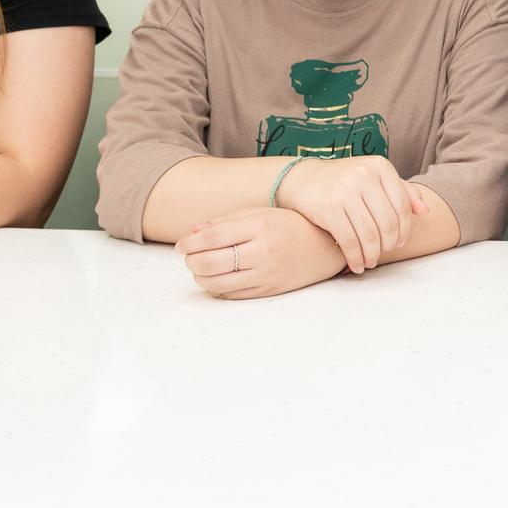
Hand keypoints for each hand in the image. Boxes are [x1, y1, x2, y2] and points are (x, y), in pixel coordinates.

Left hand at [176, 205, 353, 298]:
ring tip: (198, 267)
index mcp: (260, 226)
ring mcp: (265, 274)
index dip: (190, 243)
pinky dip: (216, 288)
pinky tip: (214, 279)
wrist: (326, 247)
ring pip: (217, 282)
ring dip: (200, 276)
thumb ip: (227, 221)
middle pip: (210, 262)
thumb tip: (194, 232)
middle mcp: (262, 252)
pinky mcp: (268, 291)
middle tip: (187, 256)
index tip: (182, 244)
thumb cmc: (291, 225)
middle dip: (191, 261)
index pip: (212, 237)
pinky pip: (232, 294)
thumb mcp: (261, 213)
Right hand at [273, 156, 426, 273]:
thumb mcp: (374, 177)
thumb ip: (402, 191)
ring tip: (370, 262)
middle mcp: (364, 176)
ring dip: (372, 255)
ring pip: (370, 234)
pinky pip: (349, 240)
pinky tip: (356, 264)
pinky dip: (355, 257)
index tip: (400, 242)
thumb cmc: (344, 180)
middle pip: (388, 222)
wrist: (301, 178)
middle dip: (388, 244)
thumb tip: (425, 211)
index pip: (403, 205)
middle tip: (383, 253)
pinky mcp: (328, 208)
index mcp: (380, 166)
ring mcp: (345, 191)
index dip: (405, 229)